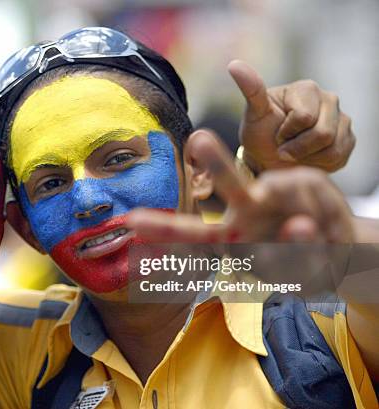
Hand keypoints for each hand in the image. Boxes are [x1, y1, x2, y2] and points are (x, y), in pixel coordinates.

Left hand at [127, 130, 353, 243]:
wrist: (338, 250)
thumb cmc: (301, 265)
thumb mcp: (291, 277)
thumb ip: (292, 258)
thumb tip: (301, 223)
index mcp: (229, 237)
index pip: (194, 235)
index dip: (164, 231)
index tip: (132, 222)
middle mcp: (246, 209)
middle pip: (232, 185)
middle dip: (218, 162)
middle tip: (200, 137)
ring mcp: (276, 193)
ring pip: (279, 188)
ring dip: (292, 208)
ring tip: (306, 230)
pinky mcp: (305, 181)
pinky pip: (312, 197)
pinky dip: (321, 222)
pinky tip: (324, 232)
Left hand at [229, 60, 354, 172]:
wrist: (270, 158)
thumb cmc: (261, 133)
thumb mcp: (253, 114)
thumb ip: (250, 90)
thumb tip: (234, 65)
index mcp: (307, 89)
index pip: (304, 118)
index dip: (286, 133)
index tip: (276, 134)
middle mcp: (329, 100)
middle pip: (322, 134)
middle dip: (297, 148)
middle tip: (283, 148)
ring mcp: (342, 119)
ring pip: (332, 148)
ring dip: (307, 157)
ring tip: (294, 152)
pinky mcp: (348, 139)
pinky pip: (339, 158)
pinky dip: (319, 164)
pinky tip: (306, 158)